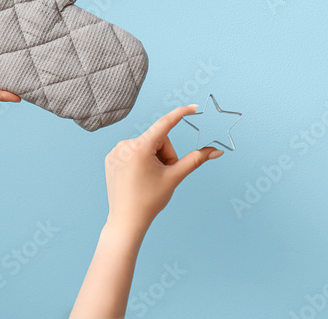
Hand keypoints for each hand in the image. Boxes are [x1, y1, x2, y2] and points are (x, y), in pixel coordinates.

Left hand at [104, 105, 221, 233]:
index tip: (193, 107)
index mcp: (141, 148)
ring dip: (153, 158)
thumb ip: (196, 159)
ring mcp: (115, 151)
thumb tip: (216, 150)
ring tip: (149, 178)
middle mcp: (125, 145)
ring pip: (146, 146)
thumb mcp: (175, 177)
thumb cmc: (150, 201)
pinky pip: (132, 151)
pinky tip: (137, 177)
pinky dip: (140, 161)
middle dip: (165, 155)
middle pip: (157, 140)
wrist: (126, 221)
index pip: (165, 124)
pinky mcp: (110, 158)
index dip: (180, 113)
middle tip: (163, 174)